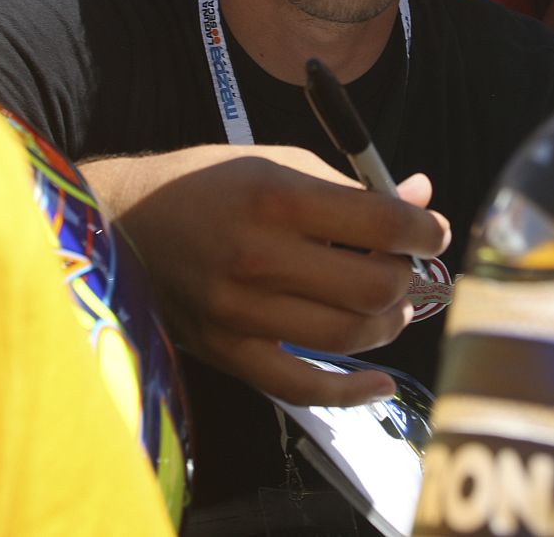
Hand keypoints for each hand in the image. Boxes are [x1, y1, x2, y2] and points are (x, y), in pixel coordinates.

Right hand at [81, 146, 450, 406]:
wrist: (122, 224)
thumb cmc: (206, 186)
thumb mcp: (276, 163)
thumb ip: (349, 185)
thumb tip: (421, 198)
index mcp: (274, 196)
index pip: (378, 221)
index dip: (423, 230)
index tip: (431, 231)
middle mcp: (257, 256)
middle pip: (371, 284)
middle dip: (407, 276)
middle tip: (407, 267)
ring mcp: (240, 311)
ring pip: (348, 335)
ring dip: (388, 322)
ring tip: (390, 305)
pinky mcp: (226, 351)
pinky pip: (302, 388)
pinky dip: (351, 392)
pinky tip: (380, 382)